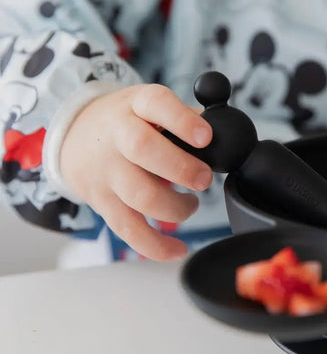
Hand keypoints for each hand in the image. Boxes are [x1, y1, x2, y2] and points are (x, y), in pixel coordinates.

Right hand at [60, 84, 212, 260]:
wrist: (75, 135)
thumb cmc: (126, 122)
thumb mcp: (150, 106)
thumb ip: (185, 118)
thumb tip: (225, 136)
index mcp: (136, 105)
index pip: (156, 104)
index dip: (182, 120)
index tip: (206, 137)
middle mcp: (117, 135)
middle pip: (142, 149)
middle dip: (180, 167)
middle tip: (204, 179)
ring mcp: (107, 170)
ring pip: (138, 194)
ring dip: (174, 208)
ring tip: (191, 204)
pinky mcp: (102, 201)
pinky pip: (127, 228)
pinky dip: (154, 244)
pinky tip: (177, 249)